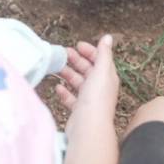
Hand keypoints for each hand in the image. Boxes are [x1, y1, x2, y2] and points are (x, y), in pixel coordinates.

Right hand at [59, 35, 120, 163]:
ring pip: (78, 83)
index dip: (89, 51)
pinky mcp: (79, 111)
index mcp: (107, 77)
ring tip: (56, 68)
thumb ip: (104, 53)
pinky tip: (57, 88)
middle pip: (88, 70)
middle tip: (63, 54)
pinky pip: (71, 99)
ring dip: (68, 75)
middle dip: (76, 61)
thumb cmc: (96, 98)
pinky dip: (65, 92)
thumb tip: (108, 37)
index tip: (77, 45)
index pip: (99, 59)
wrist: (89, 127)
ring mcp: (89, 100)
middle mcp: (100, 88)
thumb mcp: (101, 70)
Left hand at [124, 96, 163, 145]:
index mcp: (162, 101)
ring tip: (161, 147)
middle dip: (162, 126)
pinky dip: (144, 143)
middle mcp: (146, 107)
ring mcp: (135, 119)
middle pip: (156, 116)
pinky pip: (138, 138)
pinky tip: (150, 151)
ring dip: (152, 135)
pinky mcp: (127, 133)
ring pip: (146, 127)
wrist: (153, 141)